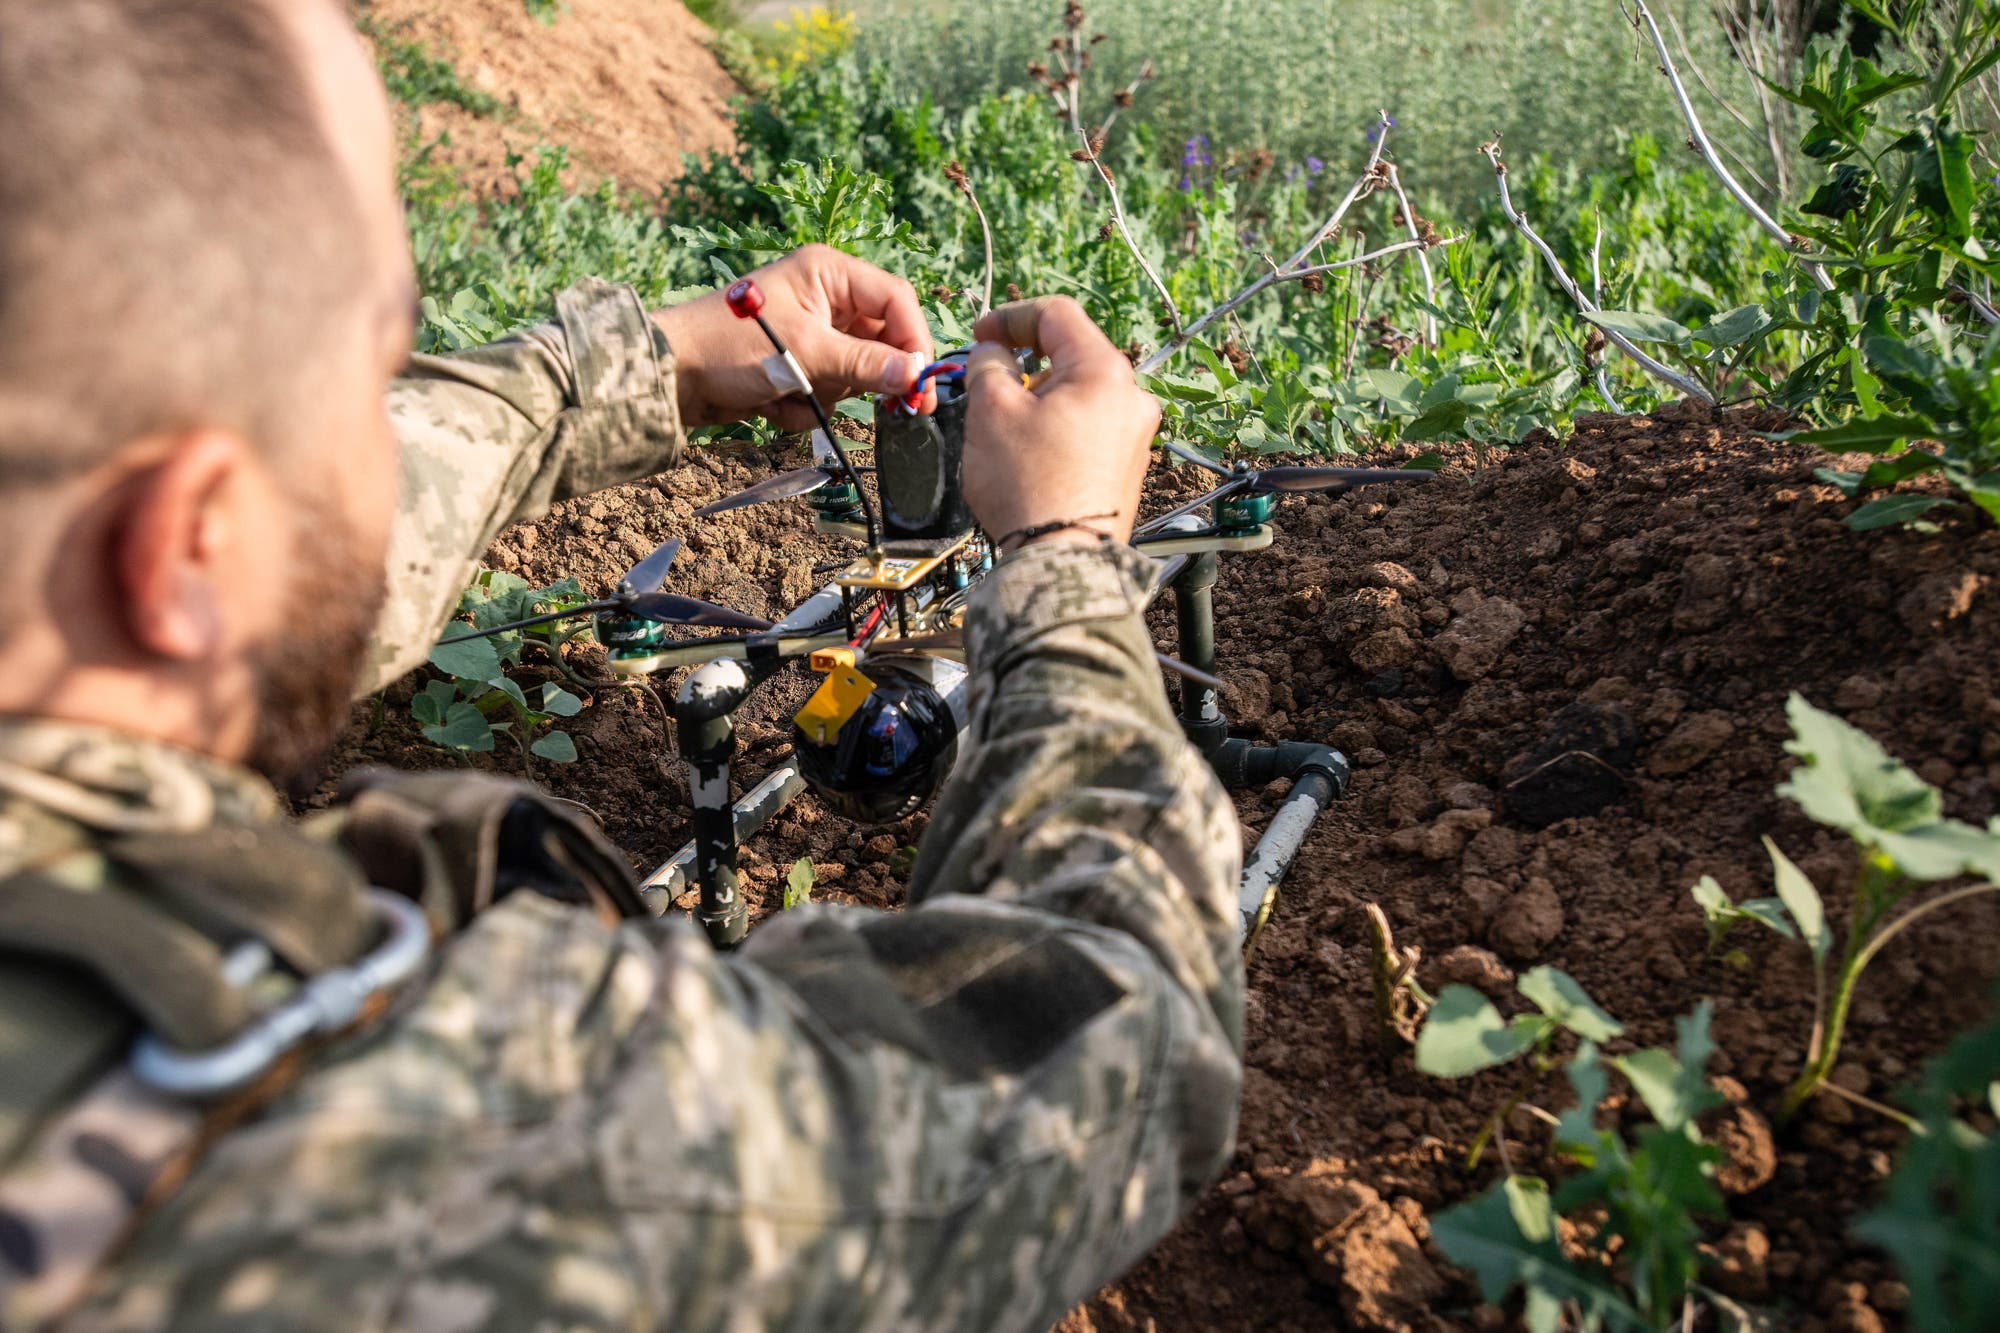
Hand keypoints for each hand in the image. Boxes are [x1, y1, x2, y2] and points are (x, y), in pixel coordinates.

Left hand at [653, 245, 935, 430]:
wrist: (669, 376)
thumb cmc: (727, 347)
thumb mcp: (804, 353)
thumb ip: (864, 365)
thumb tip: (914, 377)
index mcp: (829, 273)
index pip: (895, 302)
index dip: (914, 342)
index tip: (920, 384)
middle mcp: (825, 298)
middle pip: (880, 341)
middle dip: (867, 377)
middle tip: (892, 412)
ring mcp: (810, 333)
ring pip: (853, 373)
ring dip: (826, 393)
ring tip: (790, 394)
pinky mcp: (796, 365)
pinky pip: (825, 392)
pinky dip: (803, 405)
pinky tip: (771, 403)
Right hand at [962, 297, 1158, 551]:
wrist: (1061, 562)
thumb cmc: (1028, 486)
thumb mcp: (991, 411)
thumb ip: (988, 365)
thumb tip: (992, 353)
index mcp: (1104, 370)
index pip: (1056, 315)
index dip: (1010, 317)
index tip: (980, 335)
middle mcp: (1132, 397)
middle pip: (1071, 355)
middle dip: (1025, 365)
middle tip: (989, 387)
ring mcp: (1136, 434)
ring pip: (1079, 393)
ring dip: (1040, 399)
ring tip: (1008, 431)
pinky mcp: (1129, 466)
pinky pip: (1089, 427)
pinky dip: (1058, 427)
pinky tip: (1032, 456)